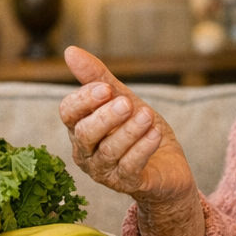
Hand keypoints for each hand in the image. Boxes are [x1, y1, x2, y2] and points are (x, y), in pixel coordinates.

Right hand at [58, 46, 197, 208]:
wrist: (167, 164)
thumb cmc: (138, 129)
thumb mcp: (122, 99)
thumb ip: (98, 78)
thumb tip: (70, 51)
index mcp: (79, 128)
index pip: (68, 113)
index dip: (84, 100)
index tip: (106, 87)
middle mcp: (85, 152)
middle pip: (84, 134)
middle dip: (105, 117)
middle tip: (127, 103)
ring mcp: (104, 171)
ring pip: (108, 151)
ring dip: (129, 132)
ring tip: (147, 116)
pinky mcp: (126, 184)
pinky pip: (130, 167)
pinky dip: (142, 149)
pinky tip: (154, 134)